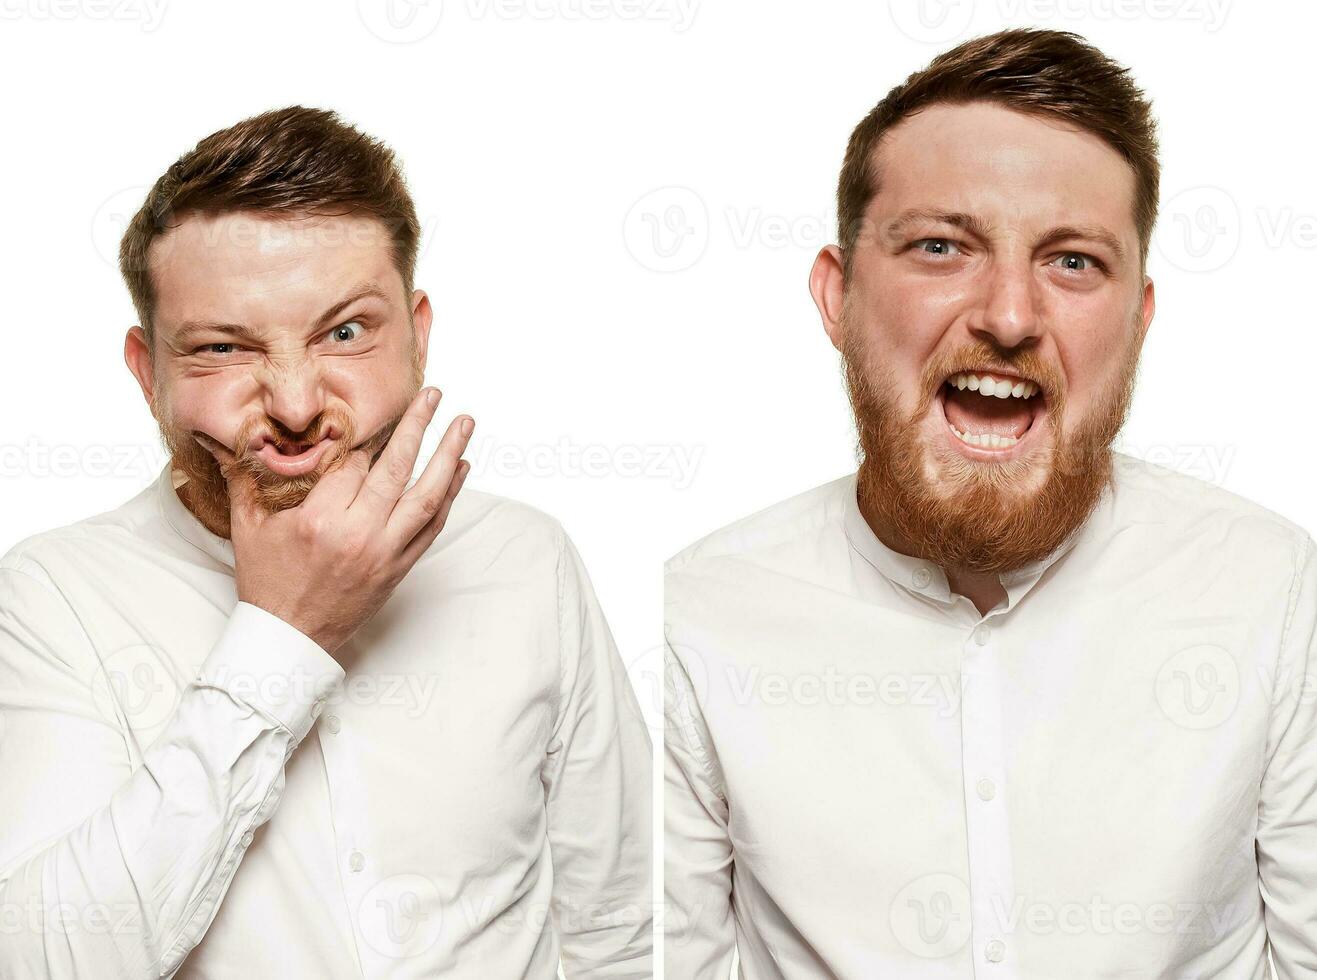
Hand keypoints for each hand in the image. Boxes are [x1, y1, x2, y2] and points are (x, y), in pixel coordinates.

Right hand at [196, 387, 472, 656]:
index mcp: (320, 520)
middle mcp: (359, 534)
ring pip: (428, 497)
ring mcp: (385, 552)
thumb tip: (230, 437)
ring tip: (465, 424)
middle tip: (433, 395)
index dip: (361, 439)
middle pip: (397, 470)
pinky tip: (461, 468)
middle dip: (417, 427)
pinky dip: (450, 495)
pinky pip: (433, 525)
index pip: (353, 464)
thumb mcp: (248, 529)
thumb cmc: (267, 582)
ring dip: (449, 457)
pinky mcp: (400, 567)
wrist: (290, 640)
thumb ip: (244, 478)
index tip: (368, 417)